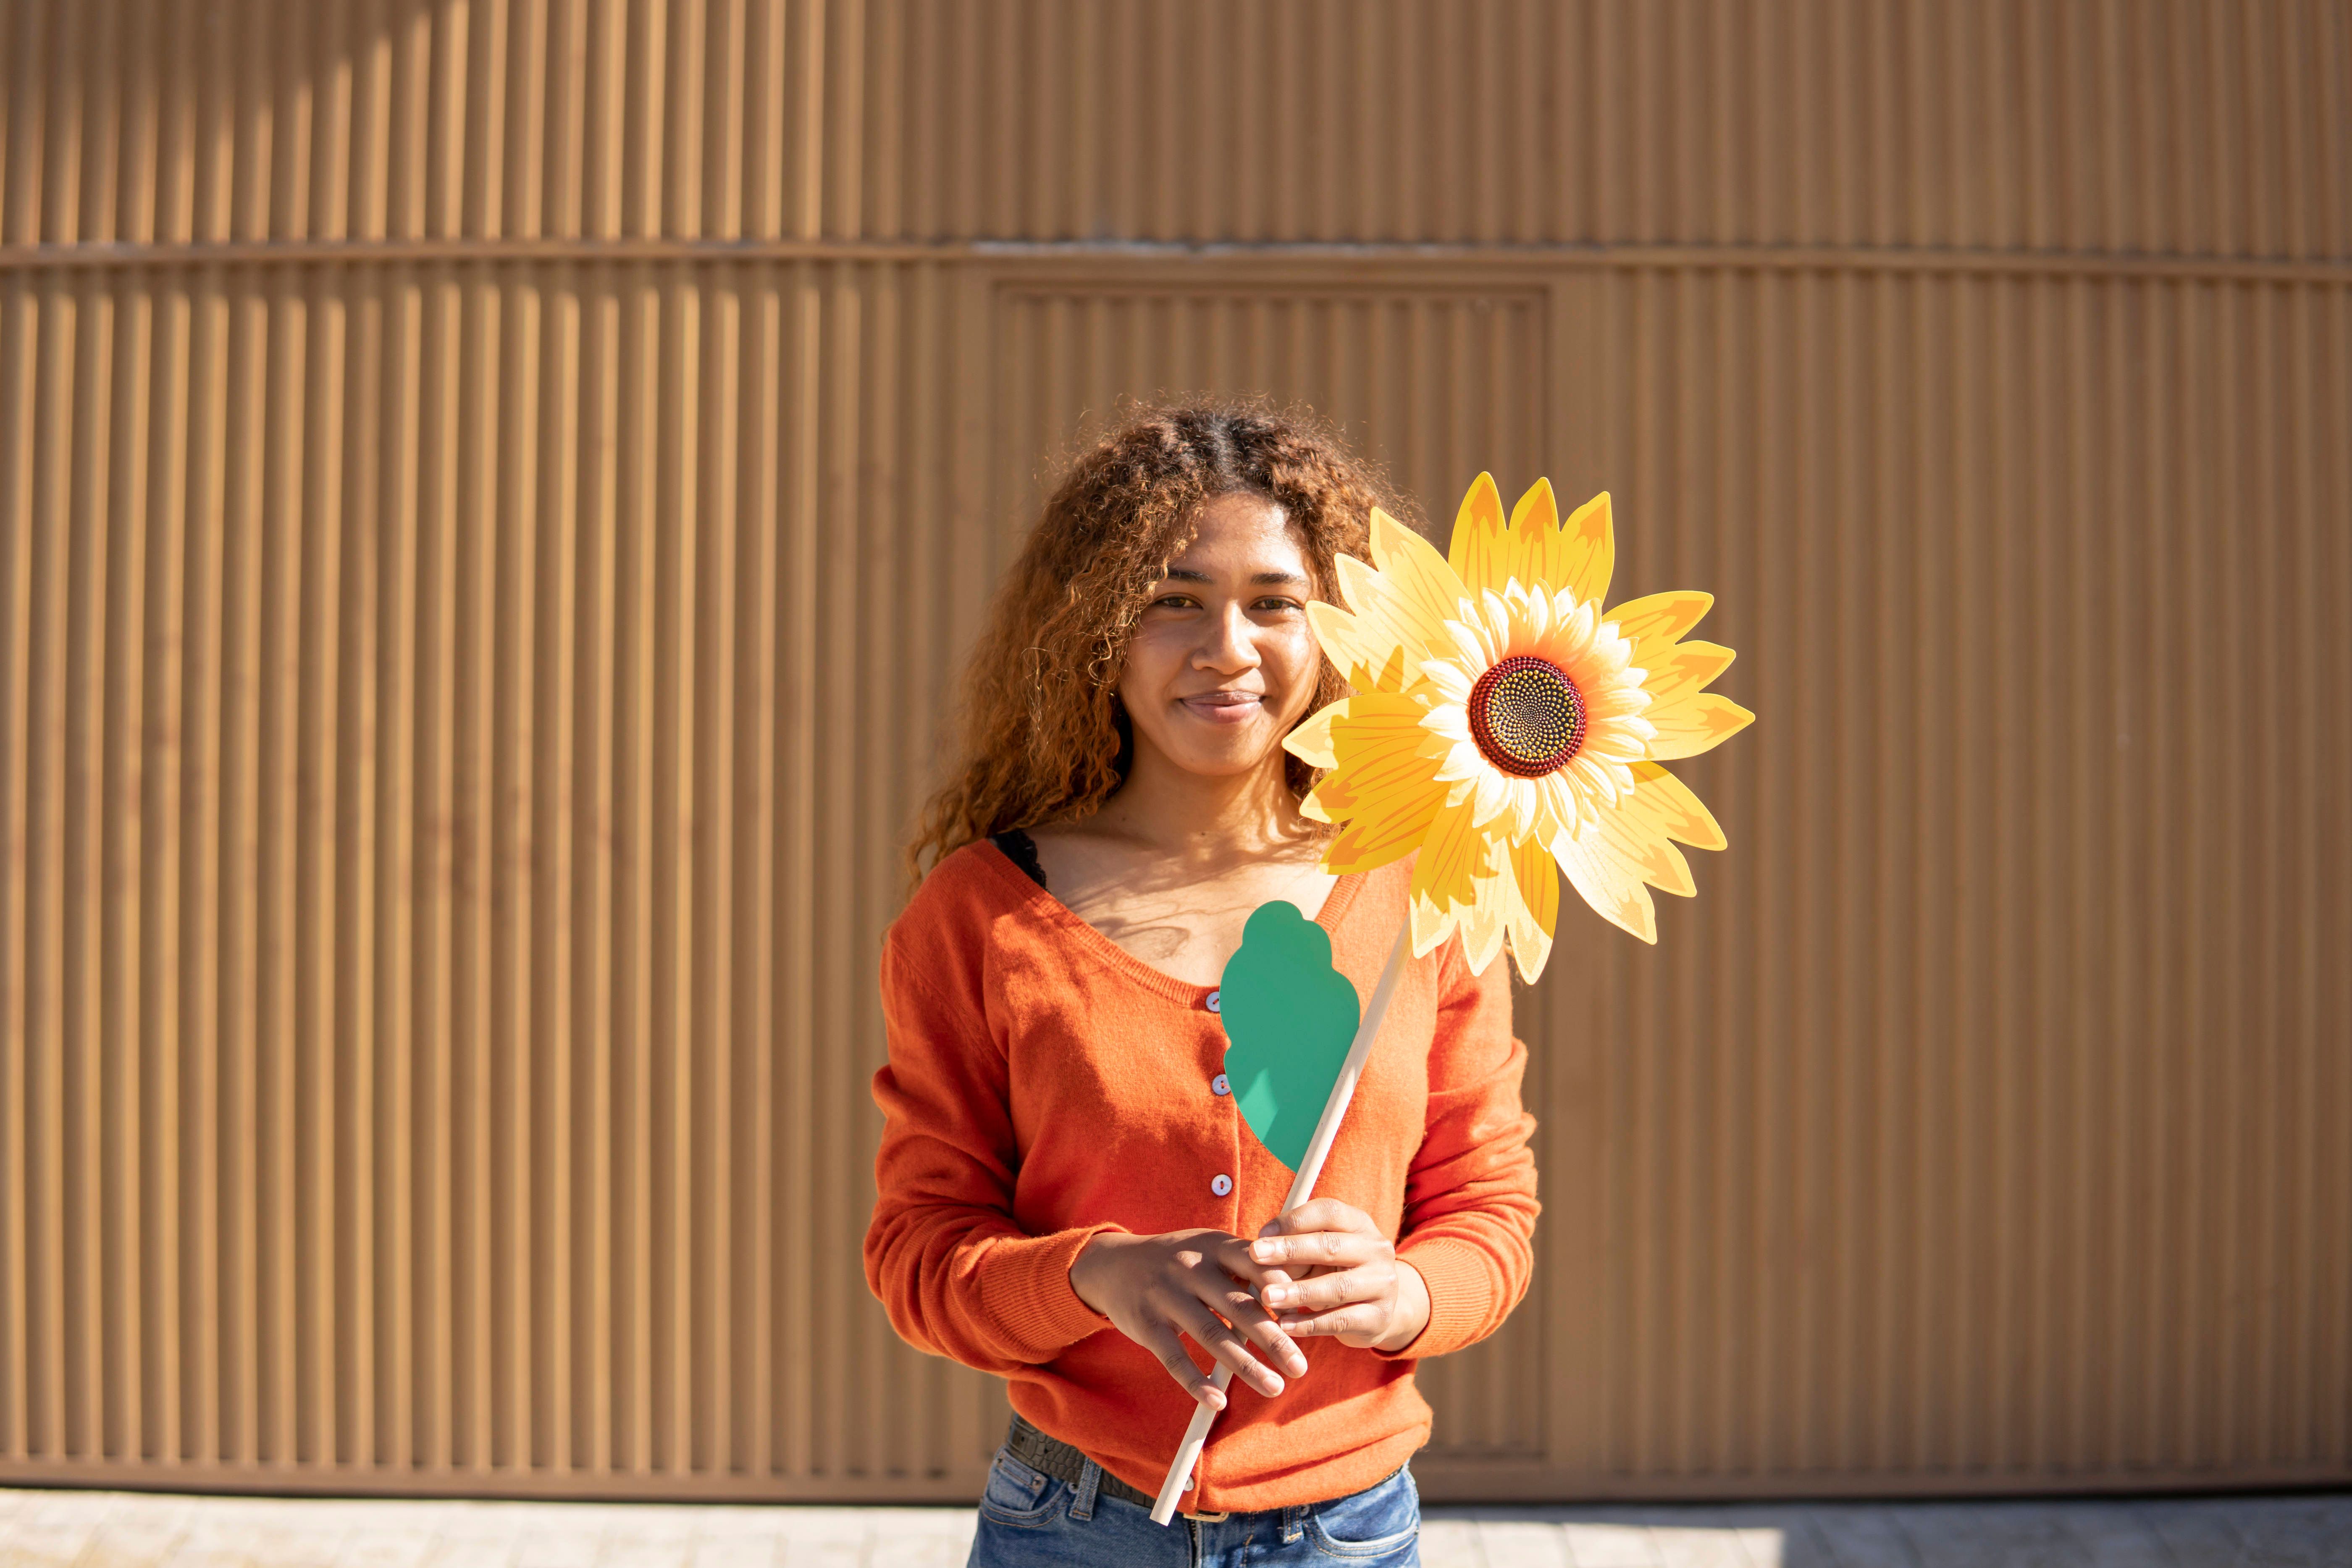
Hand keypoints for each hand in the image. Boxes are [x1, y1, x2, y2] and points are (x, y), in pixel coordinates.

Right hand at [1068, 1229, 1310, 1409]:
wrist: (1113, 1265)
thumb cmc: (1179, 1261)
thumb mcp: (1210, 1250)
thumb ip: (1247, 1268)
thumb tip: (1296, 1298)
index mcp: (1213, 1245)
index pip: (1254, 1265)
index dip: (1281, 1291)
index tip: (1306, 1317)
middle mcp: (1191, 1267)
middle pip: (1238, 1306)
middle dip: (1273, 1339)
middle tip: (1300, 1367)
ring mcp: (1166, 1295)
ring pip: (1211, 1334)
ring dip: (1245, 1365)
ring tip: (1274, 1387)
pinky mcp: (1146, 1324)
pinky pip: (1174, 1357)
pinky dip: (1196, 1381)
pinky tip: (1218, 1401)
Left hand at [1246, 1199, 1429, 1352]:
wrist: (1378, 1310)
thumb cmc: (1335, 1272)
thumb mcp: (1318, 1256)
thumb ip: (1294, 1252)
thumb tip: (1259, 1255)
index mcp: (1360, 1224)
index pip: (1329, 1212)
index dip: (1294, 1220)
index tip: (1261, 1233)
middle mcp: (1376, 1250)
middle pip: (1331, 1246)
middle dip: (1290, 1250)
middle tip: (1255, 1254)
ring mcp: (1382, 1284)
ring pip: (1337, 1287)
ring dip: (1298, 1292)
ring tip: (1267, 1296)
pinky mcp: (1379, 1317)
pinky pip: (1340, 1321)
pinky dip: (1309, 1324)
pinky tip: (1284, 1325)